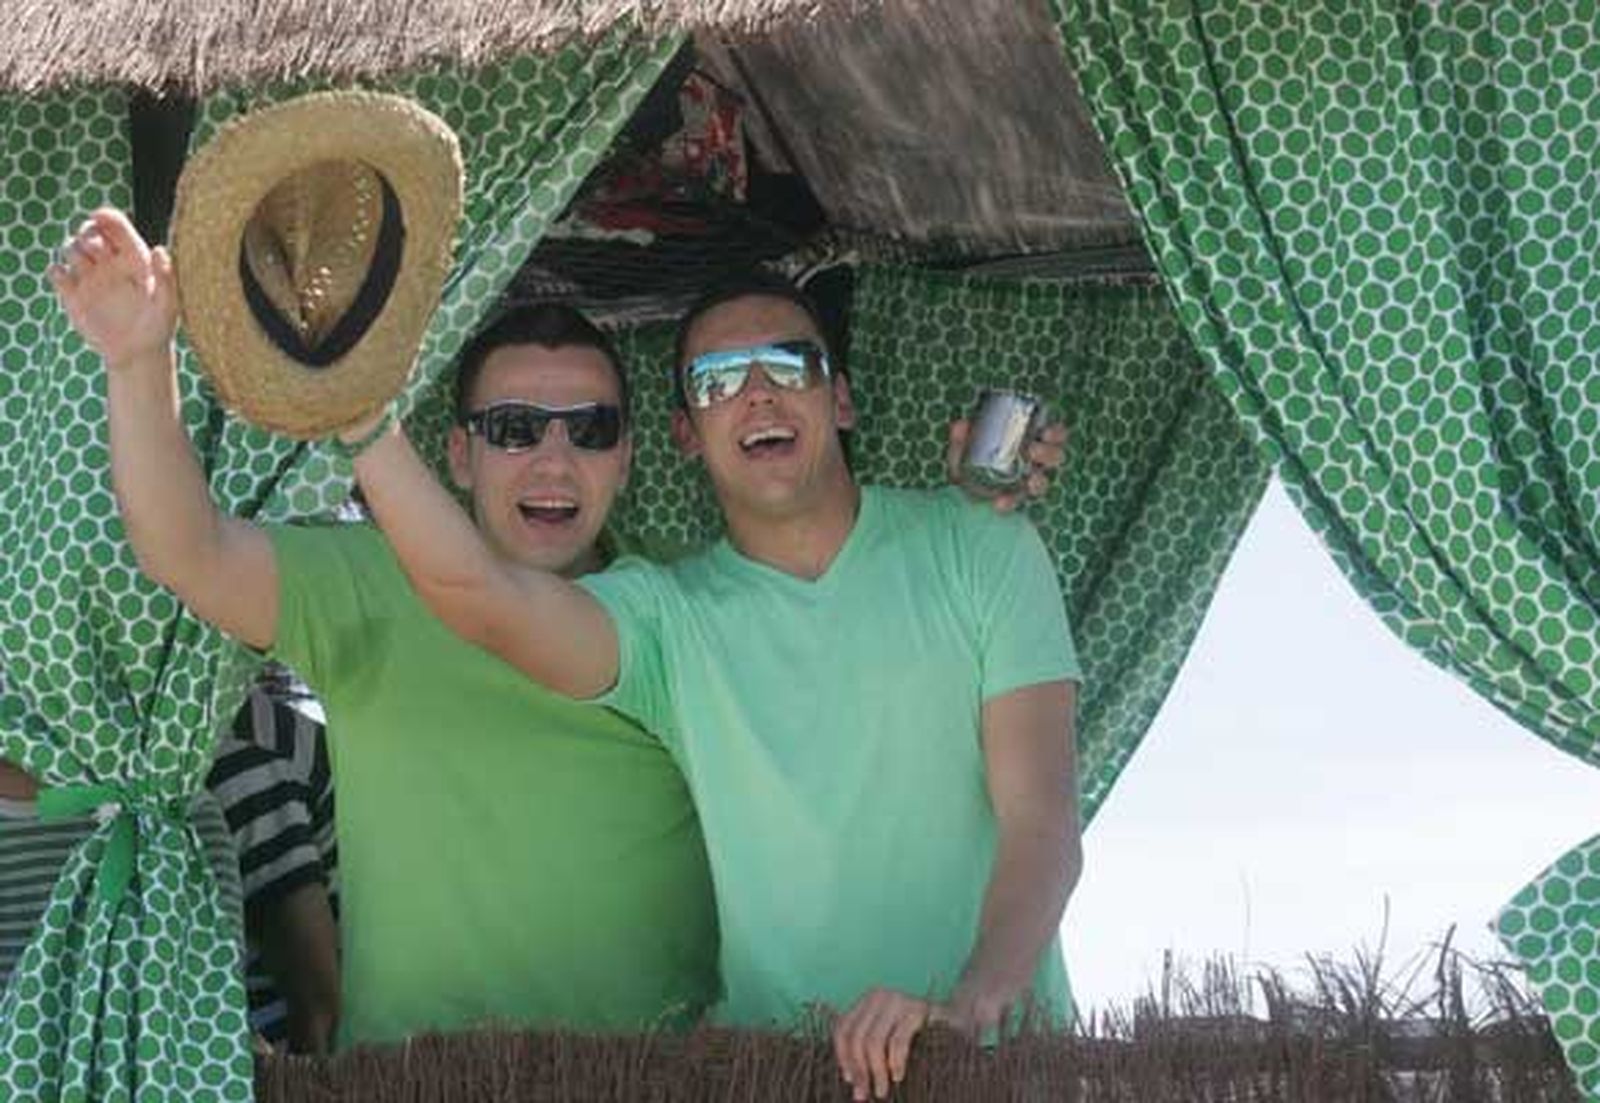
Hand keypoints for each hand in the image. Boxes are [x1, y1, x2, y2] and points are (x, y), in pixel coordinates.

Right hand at [47, 208, 176, 372]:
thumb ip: (166, 277)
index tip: (98, 216)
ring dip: (72, 249)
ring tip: (85, 266)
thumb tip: (159, 249)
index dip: (105, 216)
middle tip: (93, 247)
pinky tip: (68, 281)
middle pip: (88, 231)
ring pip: (70, 247)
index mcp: (134, 258)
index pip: (115, 226)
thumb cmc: (158, 329)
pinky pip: (56, 272)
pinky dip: (57, 271)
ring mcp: (90, 277)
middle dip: (86, 231)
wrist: (138, 355)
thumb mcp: (167, 305)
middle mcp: (110, 263)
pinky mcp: (73, 294)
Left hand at [832, 987, 954, 1100]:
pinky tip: (897, 1077)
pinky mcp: (918, 1010)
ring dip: (875, 1072)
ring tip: (881, 1091)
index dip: (843, 1057)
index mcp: (867, 1002)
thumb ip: (869, 1050)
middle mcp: (879, 996)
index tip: (849, 1080)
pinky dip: (894, 1062)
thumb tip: (851, 1080)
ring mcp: (899, 1001)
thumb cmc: (922, 1036)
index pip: (842, 1030)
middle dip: (859, 1070)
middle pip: (856, 1038)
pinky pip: (897, 1041)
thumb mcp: (888, 1039)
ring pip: (873, 1041)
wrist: (960, 1019)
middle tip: (864, 1094)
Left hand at [945, 418, 1067, 512]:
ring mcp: (1026, 484)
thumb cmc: (968, 459)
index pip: (1054, 435)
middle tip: (1033, 451)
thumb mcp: (963, 445)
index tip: (1045, 432)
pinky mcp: (1014, 501)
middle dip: (1049, 454)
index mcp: (1031, 442)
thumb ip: (961, 437)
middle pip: (1054, 458)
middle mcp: (1034, 464)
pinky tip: (999, 503)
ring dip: (1038, 481)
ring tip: (1029, 481)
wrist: (958, 486)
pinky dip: (1008, 502)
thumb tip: (961, 425)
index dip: (1055, 433)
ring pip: (1042, 483)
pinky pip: (1016, 503)